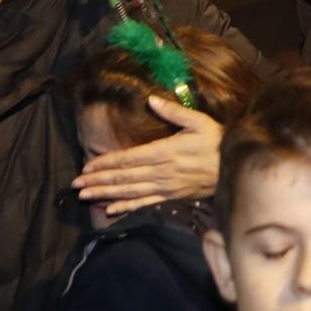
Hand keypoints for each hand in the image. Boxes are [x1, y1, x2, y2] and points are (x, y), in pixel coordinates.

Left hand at [74, 97, 223, 215]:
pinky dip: (126, 207)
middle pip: (123, 177)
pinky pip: (145, 203)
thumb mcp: (198, 121)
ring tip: (85, 196)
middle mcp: (160, 172)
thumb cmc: (216, 141)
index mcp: (164, 152)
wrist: (235, 167)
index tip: (87, 166)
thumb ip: (174, 112)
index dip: (106, 162)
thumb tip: (151, 100)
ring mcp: (164, 187)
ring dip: (106, 194)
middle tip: (76, 184)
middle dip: (98, 180)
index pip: (128, 159)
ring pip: (129, 192)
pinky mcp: (171, 197)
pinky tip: (110, 210)